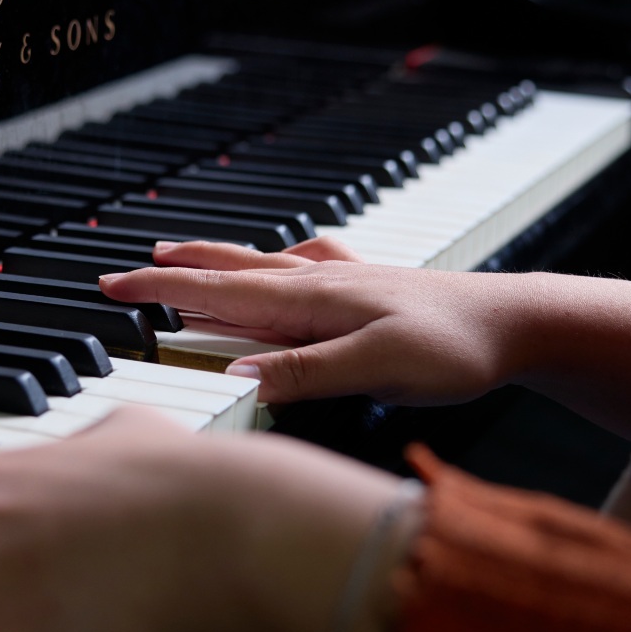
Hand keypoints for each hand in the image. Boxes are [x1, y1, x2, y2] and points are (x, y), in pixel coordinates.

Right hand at [98, 239, 533, 405]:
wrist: (518, 323)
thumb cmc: (455, 349)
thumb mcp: (378, 369)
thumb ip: (310, 373)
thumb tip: (241, 376)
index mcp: (313, 301)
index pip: (220, 294)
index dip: (162, 291)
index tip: (112, 287)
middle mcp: (321, 283)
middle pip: (232, 272)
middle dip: (174, 272)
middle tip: (123, 272)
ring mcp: (345, 282)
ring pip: (263, 266)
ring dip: (216, 262)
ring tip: (181, 255)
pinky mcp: (370, 289)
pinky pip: (306, 267)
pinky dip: (279, 261)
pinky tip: (289, 257)